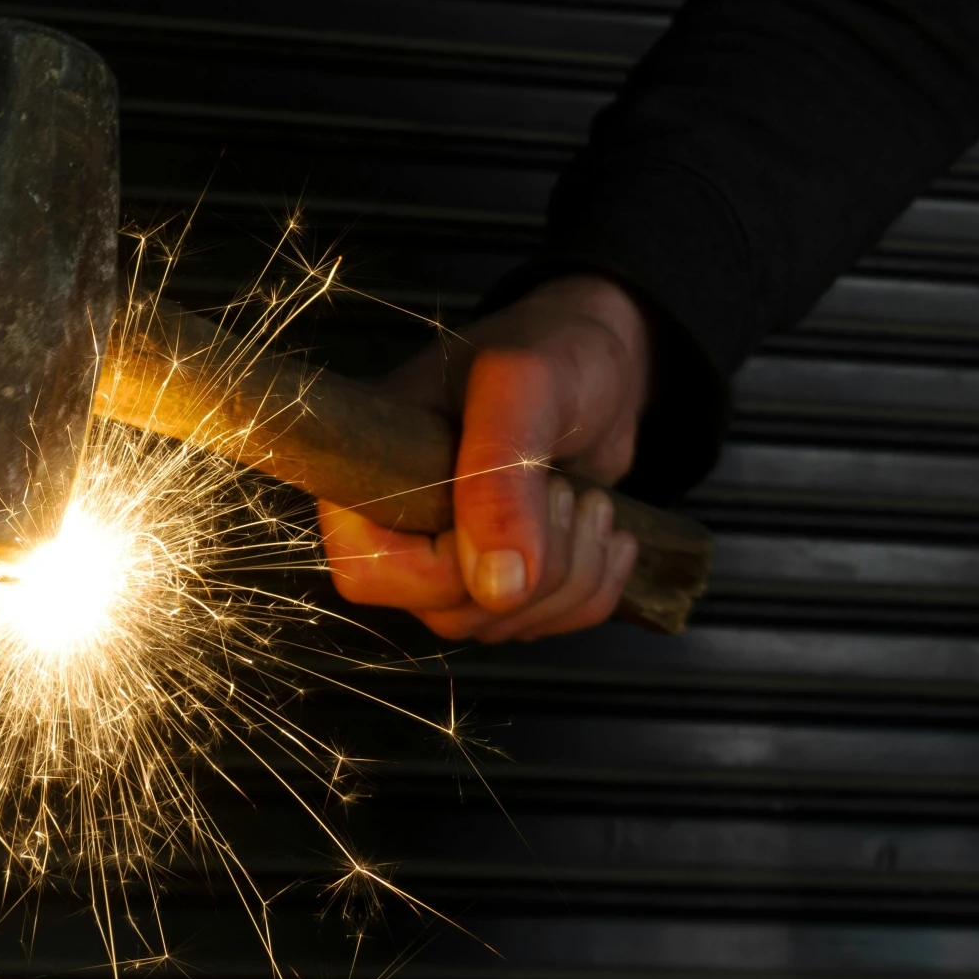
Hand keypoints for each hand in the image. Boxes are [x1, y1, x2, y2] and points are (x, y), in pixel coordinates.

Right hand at [319, 274, 652, 641]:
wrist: (603, 364)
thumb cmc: (551, 349)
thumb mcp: (523, 388)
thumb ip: (500, 478)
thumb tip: (496, 586)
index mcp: (371, 470)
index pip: (369, 570)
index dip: (448, 566)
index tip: (517, 504)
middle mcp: (399, 523)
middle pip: (446, 612)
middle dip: (535, 568)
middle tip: (569, 493)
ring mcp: (451, 557)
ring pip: (498, 625)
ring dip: (572, 577)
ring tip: (592, 502)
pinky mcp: (502, 575)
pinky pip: (543, 628)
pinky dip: (592, 591)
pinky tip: (609, 534)